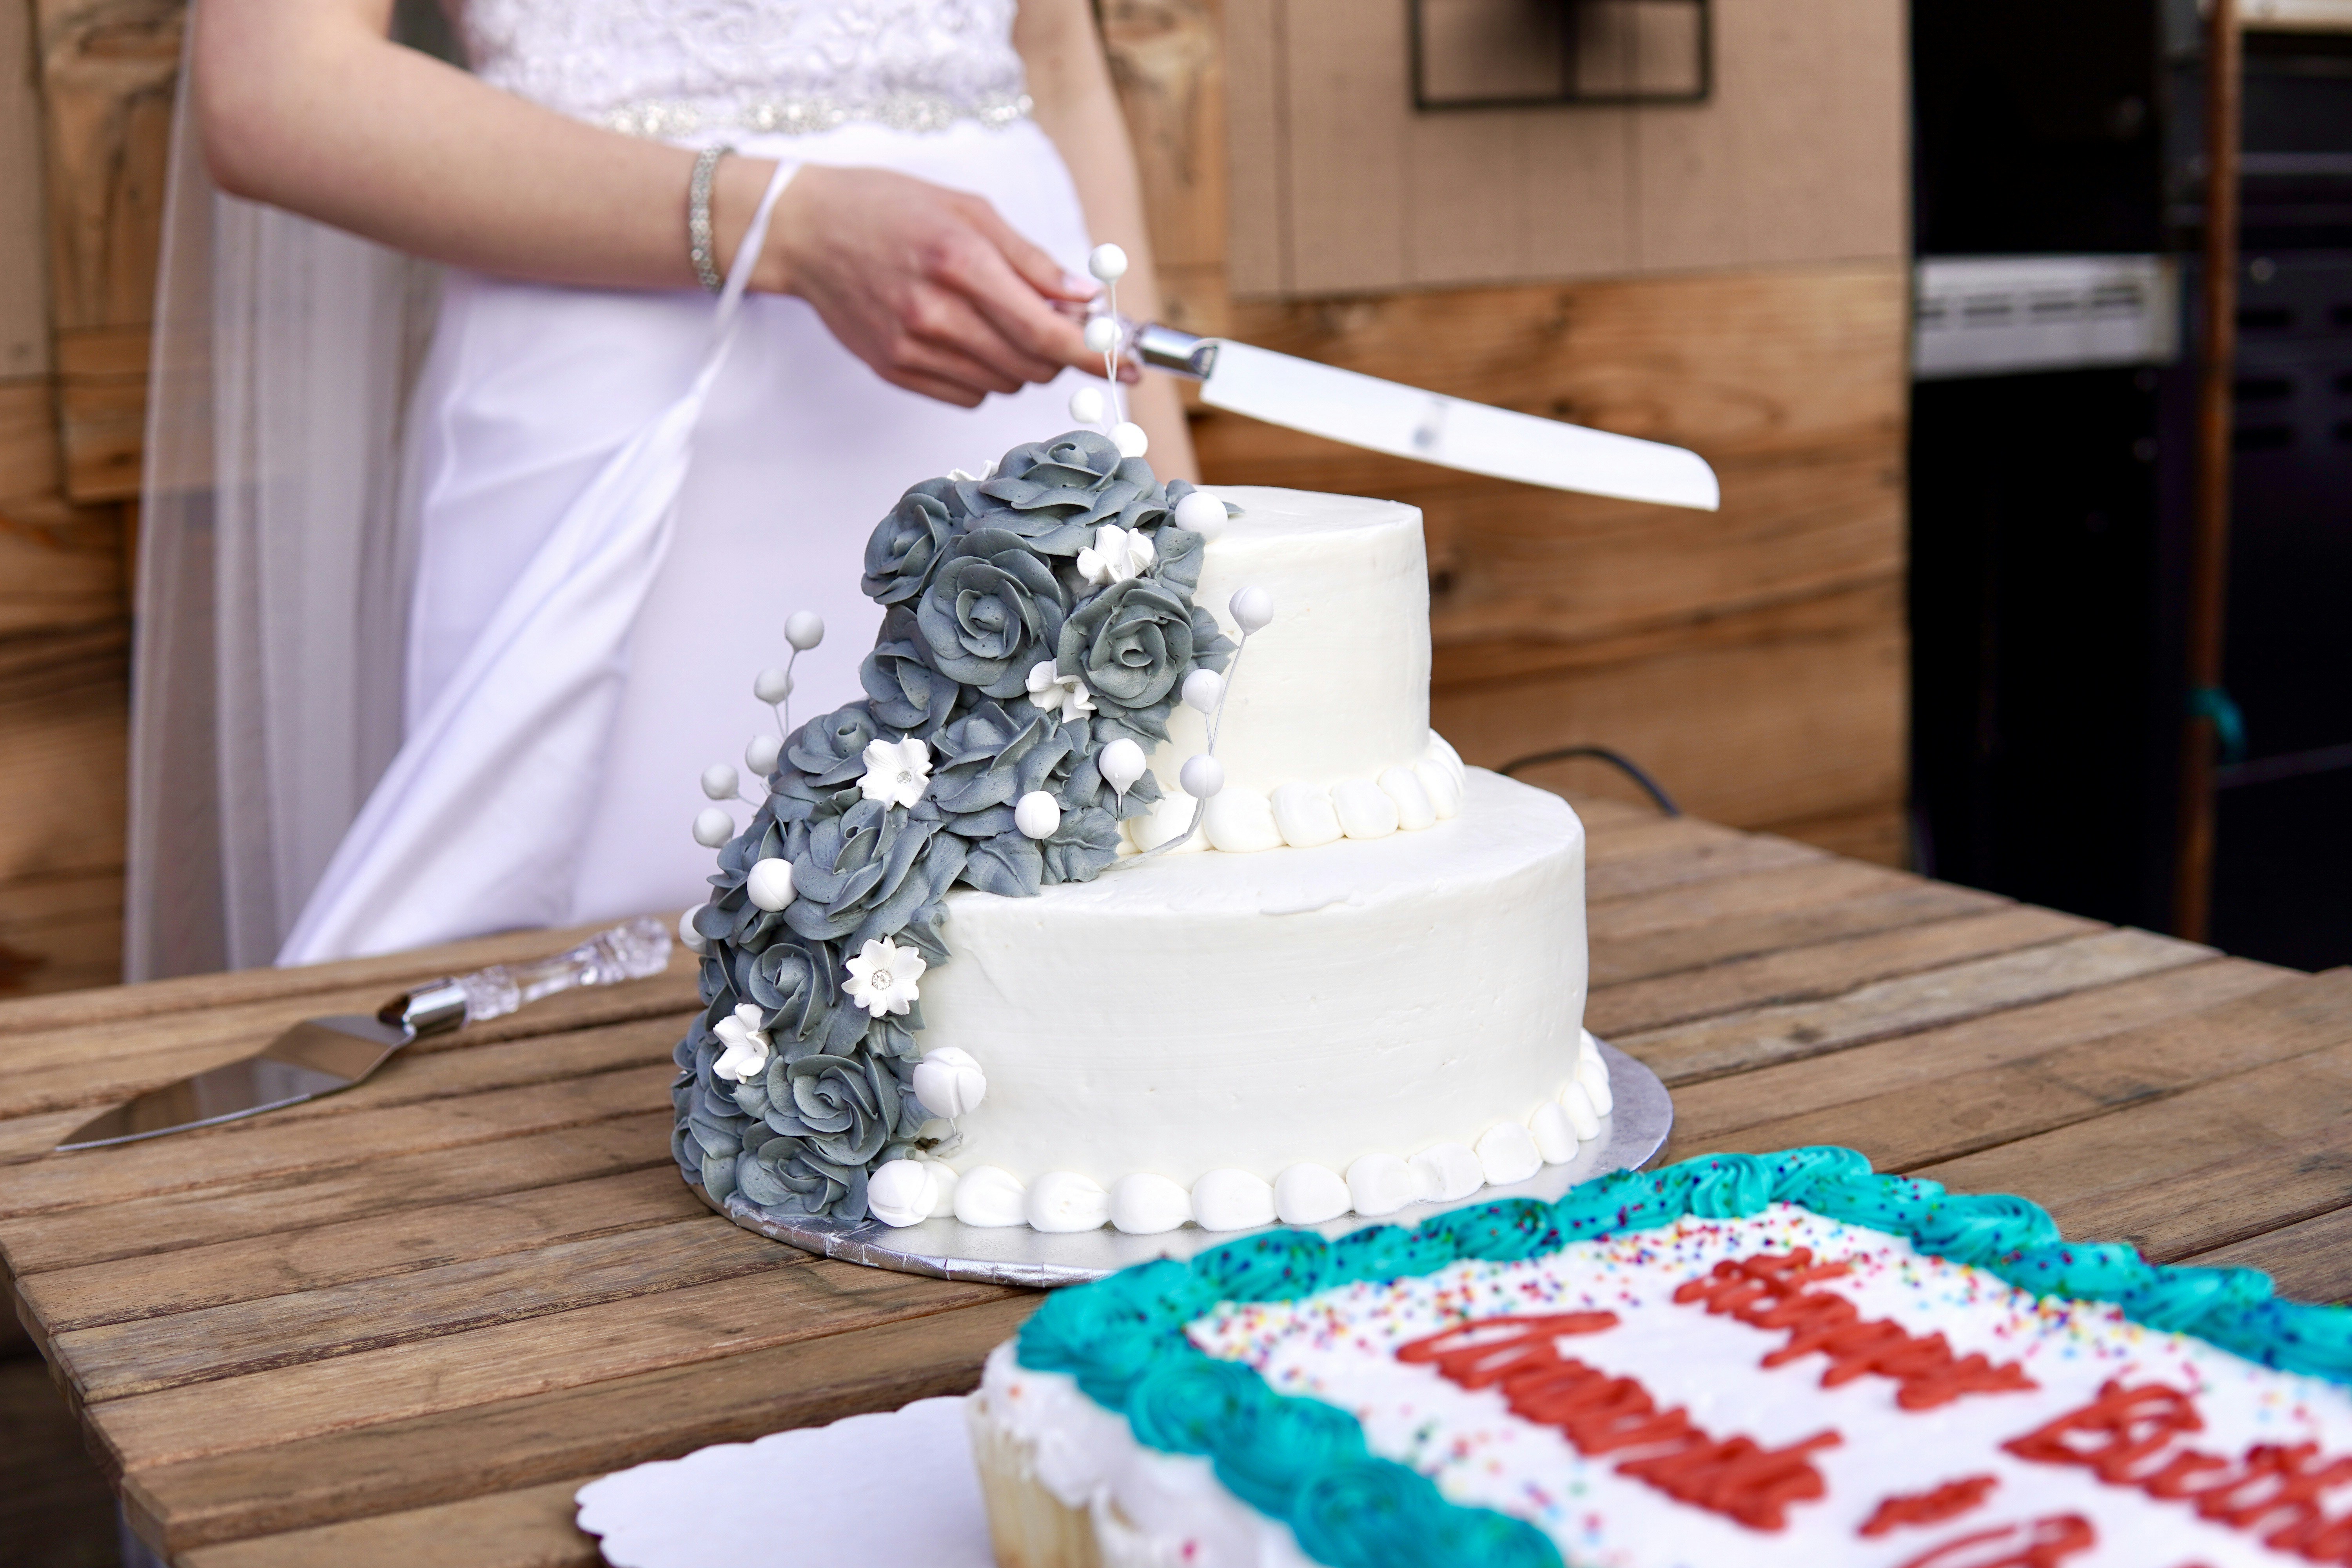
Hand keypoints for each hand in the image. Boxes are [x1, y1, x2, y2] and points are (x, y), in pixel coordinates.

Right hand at [760, 165, 1103, 407]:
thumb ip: (1031, 260)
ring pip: (1003, 384)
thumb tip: (1085, 300)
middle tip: (1064, 330)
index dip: (1094, 352)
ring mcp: (912, 348)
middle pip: (1031, 365)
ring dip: (1020, 362)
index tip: (1126, 362)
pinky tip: (966, 339)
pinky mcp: (895, 370)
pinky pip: (967, 395)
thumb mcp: (969, 211)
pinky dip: (983, 375)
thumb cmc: (889, 209)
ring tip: (999, 321)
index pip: (1046, 330)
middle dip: (1059, 353)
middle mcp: (936, 313)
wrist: (806, 231)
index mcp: (961, 262)